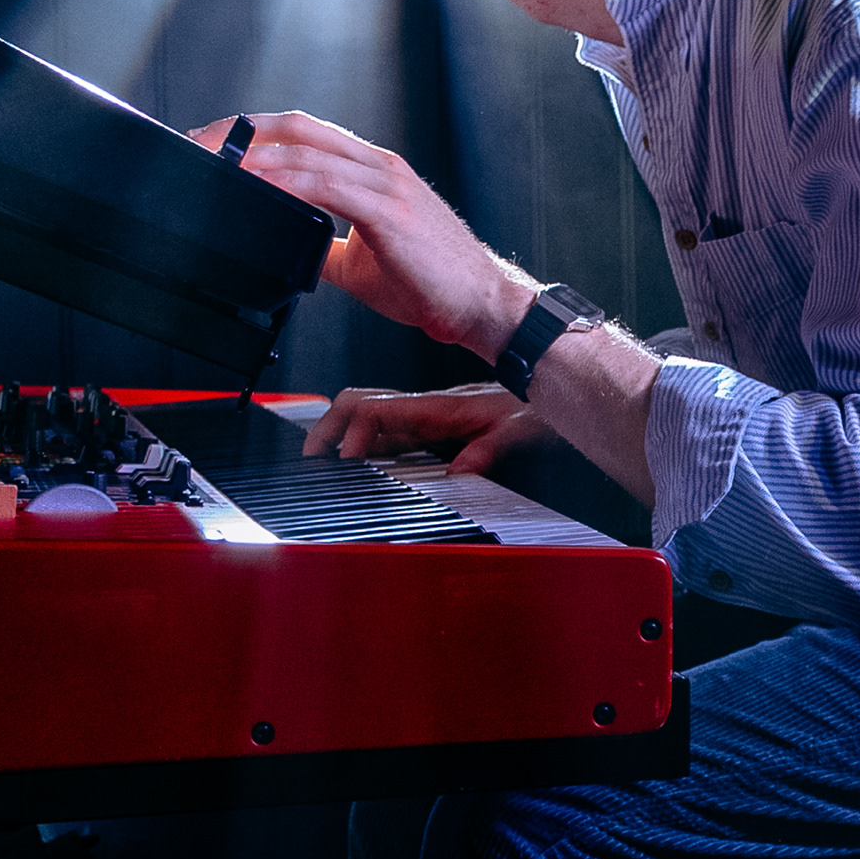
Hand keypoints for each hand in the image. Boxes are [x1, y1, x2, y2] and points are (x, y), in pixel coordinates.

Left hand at [189, 111, 532, 357]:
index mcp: (373, 171)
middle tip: (199, 142)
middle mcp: (379, 166)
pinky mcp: (390, 210)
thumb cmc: (432, 282)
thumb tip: (292, 250)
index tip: (216, 142)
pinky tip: (259, 184)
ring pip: (309, 149)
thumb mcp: (363, 261)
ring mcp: (386, 184)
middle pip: (299, 127)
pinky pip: (328, 184)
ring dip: (256, 154)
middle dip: (243, 130)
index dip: (257, 131)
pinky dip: (288, 180)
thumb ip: (326, 246)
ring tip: (216, 161)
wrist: (480, 304)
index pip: (306, 133)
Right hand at [304, 382, 556, 473]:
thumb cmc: (536, 405)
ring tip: (320, 461)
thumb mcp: (518, 429)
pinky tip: (358, 463)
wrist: (550, 382)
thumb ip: (486, 451)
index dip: (352, 433)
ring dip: (341, 435)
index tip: (343, 462)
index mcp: (438, 405)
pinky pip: (389, 435)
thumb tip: (456, 476)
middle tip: (309, 457)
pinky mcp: (434, 429)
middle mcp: (427, 409)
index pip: (376, 410)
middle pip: (359, 408)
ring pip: (369, 421)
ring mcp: (427, 418)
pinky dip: (364, 445)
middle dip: (327, 428)